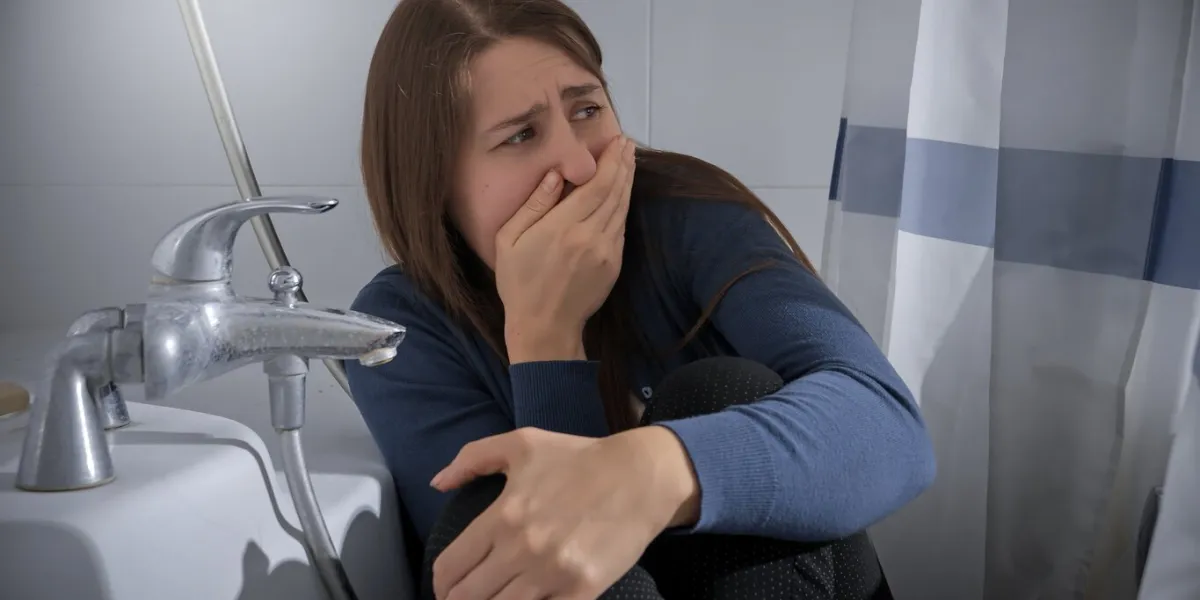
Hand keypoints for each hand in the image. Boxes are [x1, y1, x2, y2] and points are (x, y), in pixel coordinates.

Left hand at [429, 426, 699, 599]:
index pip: (449, 568)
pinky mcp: (581, 591)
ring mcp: (552, 574)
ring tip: (499, 597)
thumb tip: (437, 483)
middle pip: (467, 598)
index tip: (447, 587)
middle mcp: (521, 549)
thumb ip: (472, 458)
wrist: (641, 476)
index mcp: (502, 516)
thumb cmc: (580, 458)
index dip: (441, 584)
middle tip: (470, 596)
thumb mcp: (522, 444)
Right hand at [494, 135, 635, 361]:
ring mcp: (606, 252)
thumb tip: (554, 174)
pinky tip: (622, 194)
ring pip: (621, 208)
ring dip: (627, 182)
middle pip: (614, 192)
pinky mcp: (614, 265)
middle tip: (627, 144)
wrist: (545, 327)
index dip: (610, 161)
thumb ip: (533, 205)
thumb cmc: (519, 283)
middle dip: (623, 164)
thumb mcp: (509, 240)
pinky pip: (620, 228)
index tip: (617, 141)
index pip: (596, 184)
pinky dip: (623, 207)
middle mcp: (589, 236)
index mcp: (562, 227)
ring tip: (629, 161)